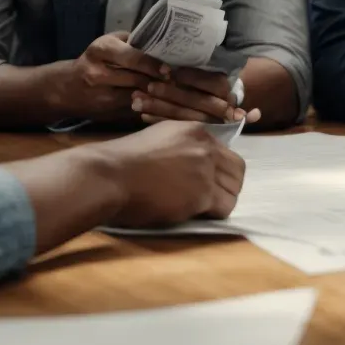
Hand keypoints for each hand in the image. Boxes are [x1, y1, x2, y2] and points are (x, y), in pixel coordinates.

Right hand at [60, 31, 171, 122]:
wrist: (67, 88)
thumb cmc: (95, 60)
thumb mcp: (108, 43)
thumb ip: (132, 41)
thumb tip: (163, 44)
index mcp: (100, 50)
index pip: (132, 58)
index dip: (152, 64)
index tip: (168, 69)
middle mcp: (98, 73)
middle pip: (137, 80)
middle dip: (160, 82)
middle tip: (177, 81)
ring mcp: (101, 96)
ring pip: (138, 98)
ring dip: (157, 96)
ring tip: (173, 92)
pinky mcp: (106, 113)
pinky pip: (134, 110)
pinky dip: (149, 107)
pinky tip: (161, 104)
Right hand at [93, 121, 244, 225]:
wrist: (107, 175)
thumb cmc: (121, 161)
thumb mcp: (157, 139)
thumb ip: (180, 147)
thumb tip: (190, 162)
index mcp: (195, 131)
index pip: (226, 152)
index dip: (219, 170)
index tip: (209, 181)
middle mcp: (205, 147)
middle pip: (237, 171)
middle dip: (228, 186)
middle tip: (211, 198)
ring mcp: (206, 171)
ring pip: (233, 190)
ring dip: (220, 201)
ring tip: (200, 207)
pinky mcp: (202, 194)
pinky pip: (224, 207)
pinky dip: (212, 213)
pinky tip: (194, 213)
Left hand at [133, 65, 250, 125]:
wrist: (221, 111)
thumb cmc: (207, 83)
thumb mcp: (206, 71)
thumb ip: (196, 67)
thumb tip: (172, 62)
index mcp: (227, 88)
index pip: (214, 82)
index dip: (192, 77)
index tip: (169, 72)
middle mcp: (225, 107)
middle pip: (197, 100)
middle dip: (171, 93)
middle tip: (148, 86)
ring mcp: (214, 123)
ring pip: (185, 116)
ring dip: (159, 107)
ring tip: (136, 101)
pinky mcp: (199, 134)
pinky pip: (178, 128)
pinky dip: (160, 120)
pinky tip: (143, 114)